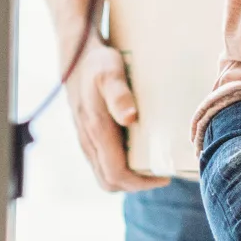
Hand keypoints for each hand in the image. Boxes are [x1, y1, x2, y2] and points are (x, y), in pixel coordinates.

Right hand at [63, 38, 163, 191]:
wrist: (76, 56)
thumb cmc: (98, 63)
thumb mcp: (110, 72)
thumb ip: (119, 94)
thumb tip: (130, 118)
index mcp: (96, 131)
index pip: (116, 174)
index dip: (141, 182)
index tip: (164, 177)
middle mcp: (88, 141)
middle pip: (110, 181)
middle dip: (136, 185)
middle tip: (161, 174)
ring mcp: (86, 140)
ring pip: (105, 173)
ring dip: (128, 177)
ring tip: (154, 166)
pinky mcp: (87, 136)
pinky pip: (102, 162)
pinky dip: (120, 166)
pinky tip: (138, 153)